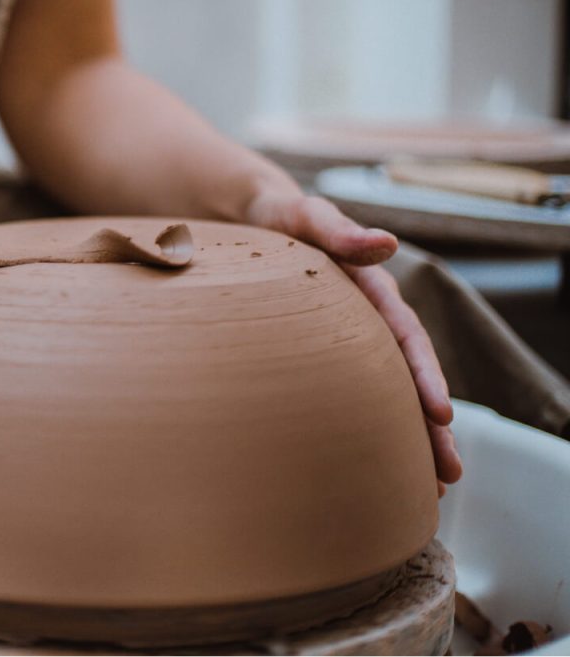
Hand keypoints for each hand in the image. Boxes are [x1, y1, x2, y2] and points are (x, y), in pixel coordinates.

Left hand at [246, 192, 462, 491]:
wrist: (258, 222)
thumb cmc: (282, 220)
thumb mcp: (307, 217)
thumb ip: (340, 231)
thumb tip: (387, 242)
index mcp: (372, 291)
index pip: (406, 338)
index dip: (425, 376)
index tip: (440, 414)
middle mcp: (371, 320)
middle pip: (408, 379)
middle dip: (431, 427)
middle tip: (448, 474)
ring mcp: (353, 341)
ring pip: (389, 395)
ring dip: (411, 439)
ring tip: (432, 488)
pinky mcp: (330, 355)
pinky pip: (357, 395)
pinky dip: (373, 429)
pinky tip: (381, 469)